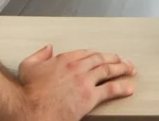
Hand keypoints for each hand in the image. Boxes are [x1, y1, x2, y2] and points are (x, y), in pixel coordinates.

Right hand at [18, 45, 135, 120]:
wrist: (33, 109)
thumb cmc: (29, 92)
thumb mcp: (28, 66)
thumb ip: (39, 55)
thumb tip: (48, 48)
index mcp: (63, 59)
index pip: (85, 53)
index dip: (95, 54)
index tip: (101, 57)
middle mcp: (77, 67)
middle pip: (100, 59)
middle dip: (114, 59)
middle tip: (122, 61)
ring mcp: (85, 81)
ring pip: (108, 70)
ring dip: (122, 68)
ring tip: (130, 69)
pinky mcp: (90, 96)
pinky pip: (111, 89)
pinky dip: (122, 87)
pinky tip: (129, 88)